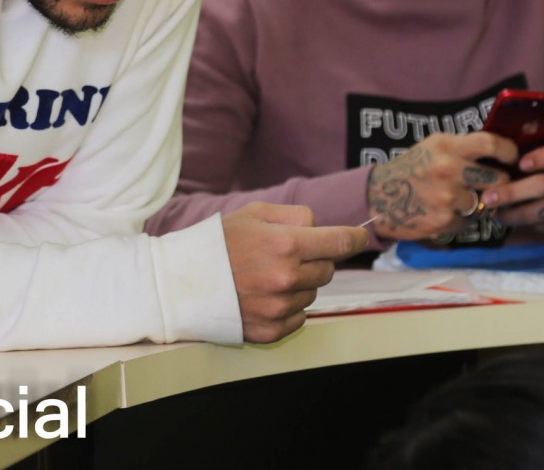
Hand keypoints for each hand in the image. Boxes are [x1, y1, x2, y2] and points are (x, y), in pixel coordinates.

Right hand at [221, 203, 368, 342]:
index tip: (361, 237)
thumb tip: (322, 228)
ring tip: (268, 276)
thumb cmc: (218, 243)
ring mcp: (279, 308)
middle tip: (288, 255)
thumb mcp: (255, 213)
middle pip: (328, 269)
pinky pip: (299, 317)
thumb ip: (295, 216)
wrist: (181, 283)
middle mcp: (287, 278)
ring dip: (301, 284)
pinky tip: (265, 296)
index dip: (356, 238)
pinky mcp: (271, 331)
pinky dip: (289, 307)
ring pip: (313, 294)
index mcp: (285, 244)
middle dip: (316, 260)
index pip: (339, 243)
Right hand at [364, 132, 520, 240]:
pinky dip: (463, 219)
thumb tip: (501, 153)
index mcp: (446, 146)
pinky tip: (448, 212)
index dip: (509, 152)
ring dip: (479, 204)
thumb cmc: (411, 169)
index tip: (513, 159)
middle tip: (493, 186)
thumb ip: (463, 148)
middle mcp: (448, 169)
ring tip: (462, 200)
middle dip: (500, 184)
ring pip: (484, 203)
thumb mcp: (434, 147)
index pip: (491, 144)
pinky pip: (469, 221)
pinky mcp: (443, 221)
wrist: (379, 197)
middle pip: (497, 179)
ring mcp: (446, 197)